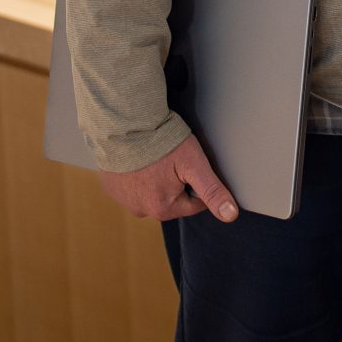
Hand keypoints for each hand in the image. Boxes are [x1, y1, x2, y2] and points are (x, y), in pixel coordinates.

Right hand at [99, 134, 235, 222]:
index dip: (198, 182)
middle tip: (173, 159)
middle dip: (177, 182)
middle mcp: (141, 211)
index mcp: (163, 209)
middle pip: (173, 199)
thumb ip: (212, 191)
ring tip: (156, 157)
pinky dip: (138, 175)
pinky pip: (132, 185)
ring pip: (152, 192)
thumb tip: (230, 216)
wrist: (123, 125)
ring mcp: (123, 200)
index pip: (195, 204)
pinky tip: (140, 158)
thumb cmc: (162, 144)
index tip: (191, 165)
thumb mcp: (195, 165)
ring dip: (157, 179)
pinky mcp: (111, 188)